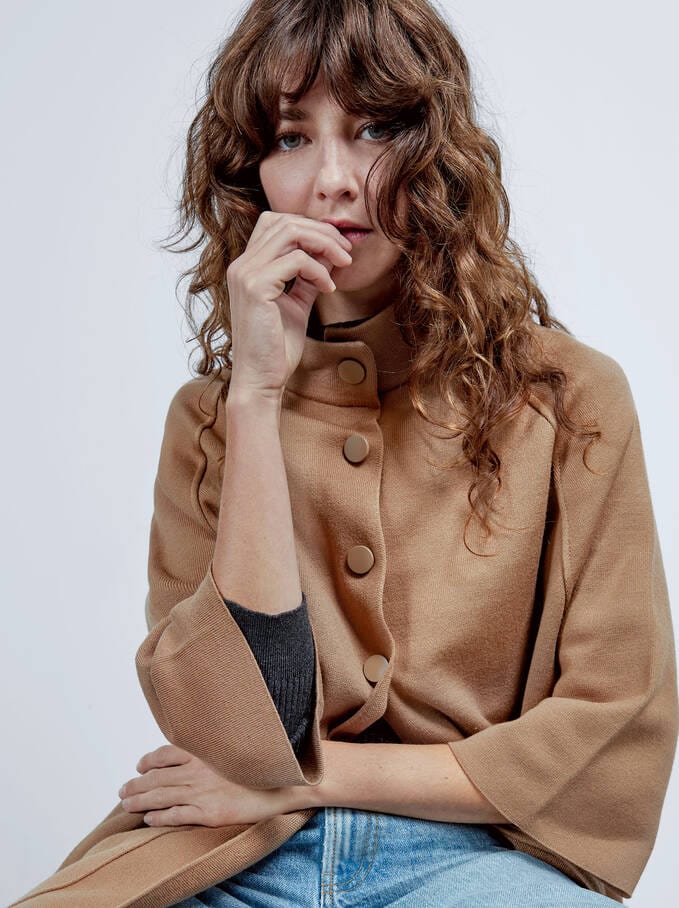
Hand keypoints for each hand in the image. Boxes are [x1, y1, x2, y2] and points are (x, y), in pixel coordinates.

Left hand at [118, 744, 295, 826]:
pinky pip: (177, 816)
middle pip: (157, 776)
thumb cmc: (260, 764)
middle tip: (123, 791)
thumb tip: (195, 747)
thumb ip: (211, 747)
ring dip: (140, 801)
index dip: (148, 761)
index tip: (139, 766)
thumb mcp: (233, 747)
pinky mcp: (211, 812)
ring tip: (127, 805)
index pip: (165, 753)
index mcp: (204, 751)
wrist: (284, 782)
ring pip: (161, 796)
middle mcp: (200, 769)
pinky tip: (149, 820)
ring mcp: (204, 792)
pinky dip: (159, 818)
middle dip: (136, 784)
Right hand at [226, 211, 352, 399]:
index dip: (309, 227)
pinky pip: (296, 260)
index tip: (336, 247)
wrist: (262, 379)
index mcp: (247, 267)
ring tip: (344, 264)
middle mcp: (241, 265)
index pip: (276, 223)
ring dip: (324, 244)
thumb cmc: (277, 347)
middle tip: (346, 253)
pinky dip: (319, 271)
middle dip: (321, 232)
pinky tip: (329, 289)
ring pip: (290, 233)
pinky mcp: (256, 288)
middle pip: (284, 221)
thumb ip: (308, 277)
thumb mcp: (297, 303)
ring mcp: (245, 274)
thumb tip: (330, 254)